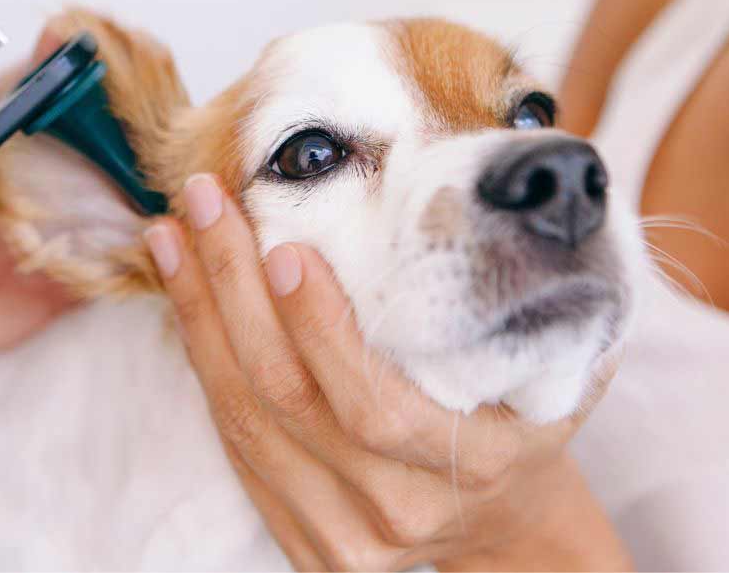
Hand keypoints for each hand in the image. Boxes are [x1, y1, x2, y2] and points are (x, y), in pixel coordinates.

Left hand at [143, 174, 628, 570]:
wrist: (503, 516)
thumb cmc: (524, 417)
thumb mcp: (555, 362)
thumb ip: (533, 297)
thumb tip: (514, 190)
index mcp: (470, 467)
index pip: (373, 407)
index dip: (319, 329)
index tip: (283, 247)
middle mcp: (398, 513)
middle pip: (287, 402)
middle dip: (232, 292)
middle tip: (205, 204)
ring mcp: (343, 539)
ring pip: (244, 422)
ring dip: (198, 319)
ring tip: (172, 238)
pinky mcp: (302, 543)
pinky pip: (235, 445)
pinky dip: (206, 364)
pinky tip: (187, 298)